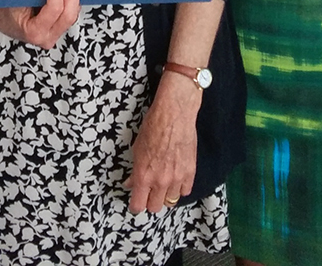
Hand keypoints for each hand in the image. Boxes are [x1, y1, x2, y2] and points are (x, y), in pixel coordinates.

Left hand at [124, 72, 200, 213]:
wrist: (174, 114)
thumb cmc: (154, 127)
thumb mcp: (137, 149)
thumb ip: (134, 170)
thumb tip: (131, 182)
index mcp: (143, 176)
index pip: (138, 206)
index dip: (135, 205)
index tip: (136, 202)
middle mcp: (160, 181)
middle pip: (154, 207)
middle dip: (150, 201)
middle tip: (149, 192)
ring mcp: (177, 178)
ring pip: (171, 201)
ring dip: (166, 195)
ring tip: (163, 185)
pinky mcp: (190, 172)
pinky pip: (185, 191)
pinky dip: (180, 188)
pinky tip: (176, 179)